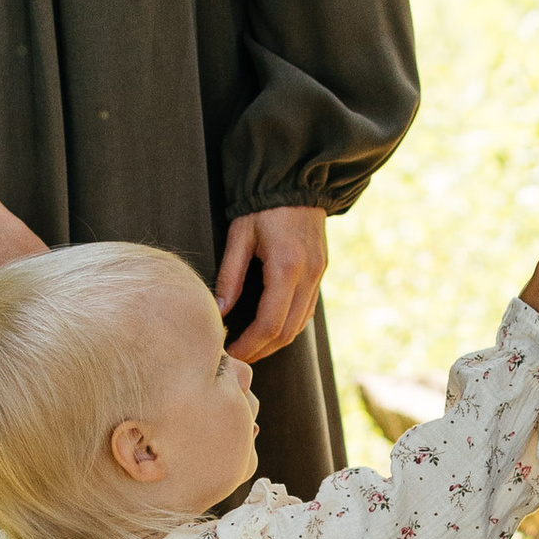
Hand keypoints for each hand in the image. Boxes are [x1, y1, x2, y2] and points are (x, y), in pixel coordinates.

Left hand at [216, 204, 327, 363]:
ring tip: (249, 346)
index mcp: (287, 267)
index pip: (269, 323)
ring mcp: (319, 275)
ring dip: (275, 341)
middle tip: (237, 357)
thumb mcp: (239, 235)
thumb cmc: (263, 206)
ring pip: (300, 325)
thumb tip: (218, 310)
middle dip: (261, 349)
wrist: (296, 181)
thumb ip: (230, 275)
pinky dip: (288, 325)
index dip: (249, 344)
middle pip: (287, 331)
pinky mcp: (320, 272)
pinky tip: (269, 327)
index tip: (229, 352)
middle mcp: (309, 276)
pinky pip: (306, 310)